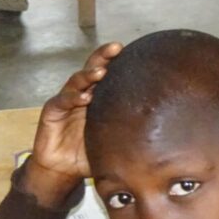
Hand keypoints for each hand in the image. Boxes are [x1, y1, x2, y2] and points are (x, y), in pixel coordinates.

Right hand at [25, 43, 123, 205]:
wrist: (63, 170)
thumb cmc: (89, 154)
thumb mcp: (113, 143)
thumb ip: (131, 136)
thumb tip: (166, 139)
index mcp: (98, 98)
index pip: (107, 74)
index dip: (116, 60)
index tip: (131, 50)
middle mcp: (82, 94)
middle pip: (91, 69)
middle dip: (102, 56)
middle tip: (115, 48)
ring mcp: (66, 101)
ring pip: (76, 81)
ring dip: (88, 75)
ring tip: (100, 72)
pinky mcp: (52, 111)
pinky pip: (62, 101)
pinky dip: (72, 98)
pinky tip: (84, 99)